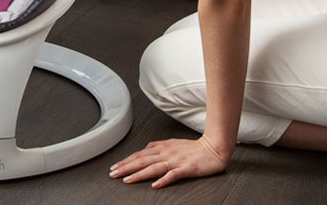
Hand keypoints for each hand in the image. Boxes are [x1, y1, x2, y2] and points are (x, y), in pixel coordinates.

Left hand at [109, 136, 229, 188]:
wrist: (213, 148)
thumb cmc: (193, 148)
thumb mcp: (172, 142)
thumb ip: (158, 145)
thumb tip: (146, 147)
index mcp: (162, 147)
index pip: (139, 154)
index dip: (125, 161)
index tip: (114, 167)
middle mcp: (166, 153)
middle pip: (142, 161)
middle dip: (126, 168)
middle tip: (113, 174)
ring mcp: (175, 160)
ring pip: (153, 167)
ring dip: (139, 174)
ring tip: (127, 180)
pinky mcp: (186, 168)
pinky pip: (172, 175)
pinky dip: (163, 180)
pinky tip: (155, 185)